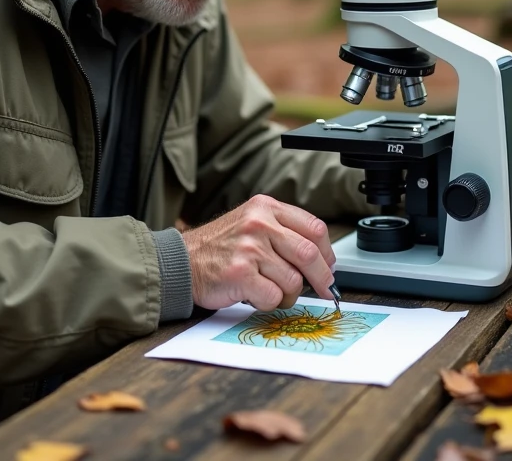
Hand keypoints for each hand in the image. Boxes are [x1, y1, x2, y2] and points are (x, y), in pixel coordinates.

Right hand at [181, 194, 336, 311]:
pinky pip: (273, 296)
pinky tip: (254, 295)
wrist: (182, 262)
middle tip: (324, 290)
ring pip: (293, 280)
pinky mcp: (240, 273)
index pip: (314, 228)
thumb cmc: (219, 247)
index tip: (329, 267)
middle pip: (309, 254)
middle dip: (321, 278)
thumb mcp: (252, 223)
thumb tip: (322, 260)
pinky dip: (269, 303)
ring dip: (287, 294)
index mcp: (266, 208)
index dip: (327, 252)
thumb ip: (283, 233)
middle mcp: (259, 224)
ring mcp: (249, 248)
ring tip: (270, 290)